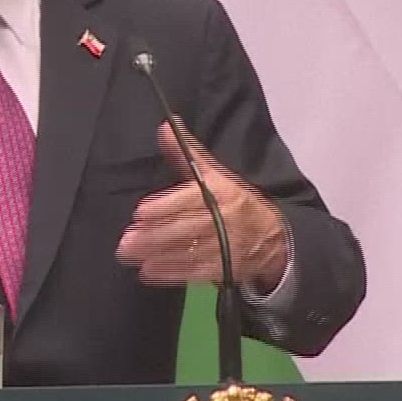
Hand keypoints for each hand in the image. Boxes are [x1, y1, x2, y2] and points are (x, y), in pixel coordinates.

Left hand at [116, 120, 287, 291]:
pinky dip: (172, 273)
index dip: (166, 205)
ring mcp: (227, 247)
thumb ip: (188, 154)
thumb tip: (166, 127)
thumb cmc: (237, 201)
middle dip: (156, 235)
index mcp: (225, 192)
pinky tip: (149, 272)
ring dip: (158, 255)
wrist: (273, 237)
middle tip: (127, 240)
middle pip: (188, 228)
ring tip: (131, 256)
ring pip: (189, 252)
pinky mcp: (225, 269)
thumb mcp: (218, 174)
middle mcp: (226, 219)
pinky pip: (196, 272)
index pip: (194, 198)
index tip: (141, 211)